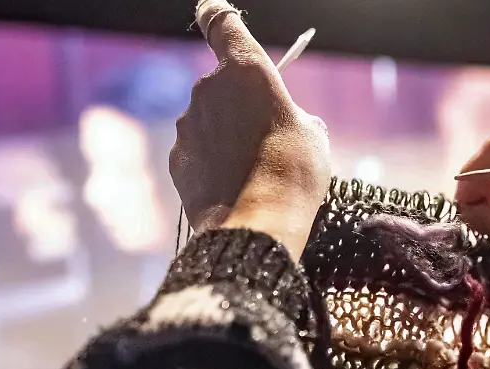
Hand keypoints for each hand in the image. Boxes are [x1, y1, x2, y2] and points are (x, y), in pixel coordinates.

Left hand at [170, 0, 329, 259]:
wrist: (256, 225)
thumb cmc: (294, 174)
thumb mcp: (312, 135)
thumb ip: (290, 114)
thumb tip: (283, 122)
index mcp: (246, 70)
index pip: (222, 22)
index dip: (219, 17)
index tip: (216, 15)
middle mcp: (208, 88)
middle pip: (222, 83)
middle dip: (240, 104)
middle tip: (267, 138)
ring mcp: (187, 123)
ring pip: (209, 120)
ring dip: (226, 136)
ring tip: (252, 171)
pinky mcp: (176, 157)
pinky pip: (197, 150)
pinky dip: (211, 162)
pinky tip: (231, 186)